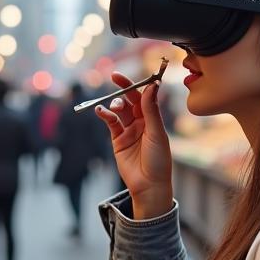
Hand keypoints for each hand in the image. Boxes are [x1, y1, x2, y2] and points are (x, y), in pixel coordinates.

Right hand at [95, 74, 172, 219]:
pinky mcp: (117, 140)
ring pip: (119, 110)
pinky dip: (105, 115)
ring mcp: (128, 130)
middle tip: (115, 77)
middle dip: (123, 88)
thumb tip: (152, 86)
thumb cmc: (159, 160)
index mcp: (154, 119)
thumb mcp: (156, 132)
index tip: (134, 75)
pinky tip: (101, 111)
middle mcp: (141, 122)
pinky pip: (110, 123)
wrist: (149, 185)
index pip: (144, 96)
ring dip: (115, 104)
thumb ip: (151, 110)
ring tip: (114, 107)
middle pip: (130, 100)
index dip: (138, 84)